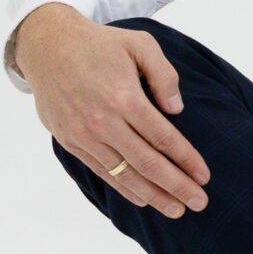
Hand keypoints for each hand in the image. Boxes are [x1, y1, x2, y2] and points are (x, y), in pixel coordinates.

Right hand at [13, 5, 210, 217]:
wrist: (47, 45)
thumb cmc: (101, 43)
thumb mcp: (140, 44)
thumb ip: (164, 75)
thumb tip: (177, 110)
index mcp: (124, 97)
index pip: (163, 138)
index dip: (186, 160)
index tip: (204, 176)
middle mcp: (103, 121)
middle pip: (147, 163)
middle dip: (176, 186)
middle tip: (199, 203)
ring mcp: (84, 135)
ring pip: (124, 173)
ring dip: (152, 195)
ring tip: (176, 209)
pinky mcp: (70, 142)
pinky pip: (102, 171)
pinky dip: (124, 188)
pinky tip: (143, 198)